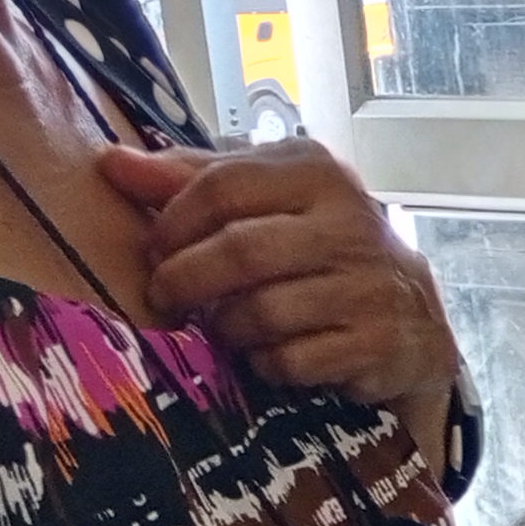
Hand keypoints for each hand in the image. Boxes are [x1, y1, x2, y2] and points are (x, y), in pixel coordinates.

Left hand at [99, 141, 462, 457]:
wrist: (413, 316)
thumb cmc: (319, 248)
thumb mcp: (268, 200)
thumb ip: (193, 180)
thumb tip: (112, 163)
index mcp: (317, 172)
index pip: (222, 187)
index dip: (172, 223)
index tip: (152, 249)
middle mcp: (350, 221)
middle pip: (239, 250)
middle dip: (186, 280)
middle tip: (166, 297)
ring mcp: (368, 284)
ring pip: (262, 311)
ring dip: (227, 327)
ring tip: (222, 325)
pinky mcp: (377, 342)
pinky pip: (291, 359)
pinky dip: (266, 363)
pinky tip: (267, 353)